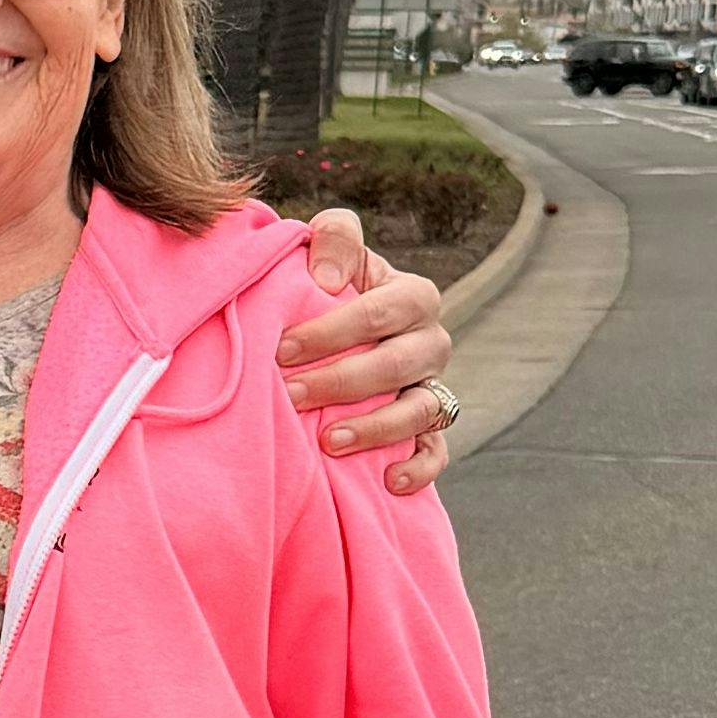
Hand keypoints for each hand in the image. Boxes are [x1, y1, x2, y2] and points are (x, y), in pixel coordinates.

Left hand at [276, 208, 459, 495]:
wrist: (336, 330)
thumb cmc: (328, 286)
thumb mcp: (331, 251)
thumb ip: (332, 238)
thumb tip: (325, 279)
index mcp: (413, 296)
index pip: (379, 313)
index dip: (330, 331)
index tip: (280, 349)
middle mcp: (431, 343)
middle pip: (396, 365)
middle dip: (340, 382)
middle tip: (290, 395)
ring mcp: (433, 388)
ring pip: (420, 412)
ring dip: (375, 428)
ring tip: (329, 441)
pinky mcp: (429, 429)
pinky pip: (436, 452)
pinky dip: (419, 468)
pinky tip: (389, 479)